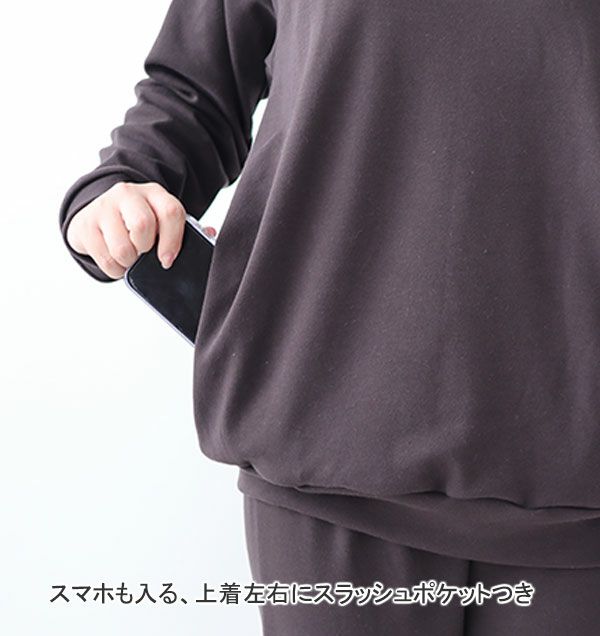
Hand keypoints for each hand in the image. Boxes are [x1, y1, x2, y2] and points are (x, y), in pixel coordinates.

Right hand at [66, 181, 216, 279]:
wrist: (96, 212)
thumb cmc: (138, 221)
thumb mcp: (161, 220)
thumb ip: (185, 229)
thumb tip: (210, 235)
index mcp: (154, 193)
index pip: (171, 212)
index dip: (173, 240)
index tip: (168, 260)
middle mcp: (128, 194)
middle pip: (143, 226)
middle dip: (146, 249)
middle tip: (143, 253)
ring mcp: (104, 207)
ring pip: (123, 247)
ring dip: (129, 261)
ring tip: (130, 258)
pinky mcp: (85, 224)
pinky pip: (104, 258)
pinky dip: (114, 268)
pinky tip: (116, 260)